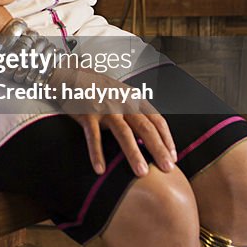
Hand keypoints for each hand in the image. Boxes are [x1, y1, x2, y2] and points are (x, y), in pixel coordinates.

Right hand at [58, 67, 176, 177]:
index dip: (167, 139)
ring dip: (134, 154)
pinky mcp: (88, 114)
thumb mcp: (123, 95)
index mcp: (134, 98)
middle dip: (158, 149)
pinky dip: (96, 154)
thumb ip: (136, 112)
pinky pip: (94, 136)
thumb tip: (150, 137)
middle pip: (145, 128)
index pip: (157, 120)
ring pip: (124, 133)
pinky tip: (100, 169)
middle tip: (167, 169)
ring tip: (141, 172)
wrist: (73, 74)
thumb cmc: (100, 89)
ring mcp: (106, 108)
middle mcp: (123, 102)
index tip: (173, 157)